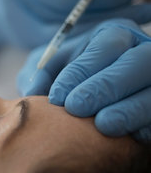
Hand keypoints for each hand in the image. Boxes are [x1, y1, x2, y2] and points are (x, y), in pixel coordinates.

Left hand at [18, 19, 150, 142]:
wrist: (84, 106)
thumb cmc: (67, 81)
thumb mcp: (51, 69)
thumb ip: (40, 74)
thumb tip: (33, 93)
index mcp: (114, 35)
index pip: (105, 46)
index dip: (81, 71)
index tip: (57, 97)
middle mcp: (142, 52)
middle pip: (137, 62)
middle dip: (106, 86)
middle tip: (76, 108)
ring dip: (130, 109)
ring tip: (104, 125)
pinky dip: (147, 126)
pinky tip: (131, 137)